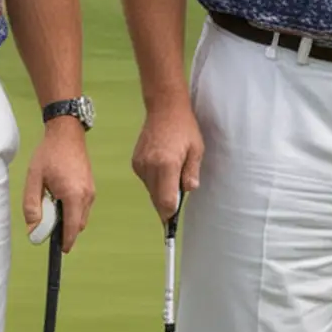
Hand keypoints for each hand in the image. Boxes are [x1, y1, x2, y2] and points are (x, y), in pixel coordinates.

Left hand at [23, 117, 94, 251]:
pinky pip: (82, 207)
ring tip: (51, 203)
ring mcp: (91, 192)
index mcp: (73, 196)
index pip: (72, 229)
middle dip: (64, 230)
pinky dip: (72, 209)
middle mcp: (86, 196)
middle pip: (77, 225)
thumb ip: (32, 207)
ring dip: (67, 218)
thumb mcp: (33, 180)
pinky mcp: (91, 188)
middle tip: (46, 221)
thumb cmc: (49, 155)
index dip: (65, 242)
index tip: (59, 251)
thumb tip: (33, 229)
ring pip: (81, 217)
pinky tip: (58, 196)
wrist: (67, 134)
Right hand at [132, 98, 203, 222]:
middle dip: (167, 204)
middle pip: (156, 200)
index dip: (171, 214)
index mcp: (166, 165)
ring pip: (151, 191)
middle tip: (177, 203)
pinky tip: (164, 167)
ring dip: (161, 192)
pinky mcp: (135, 162)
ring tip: (173, 174)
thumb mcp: (196, 150)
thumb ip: (191, 173)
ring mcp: (140, 165)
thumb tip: (188, 191)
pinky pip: (146, 181)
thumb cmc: (184, 128)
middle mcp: (150, 167)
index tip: (173, 222)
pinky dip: (155, 181)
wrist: (164, 109)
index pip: (166, 201)